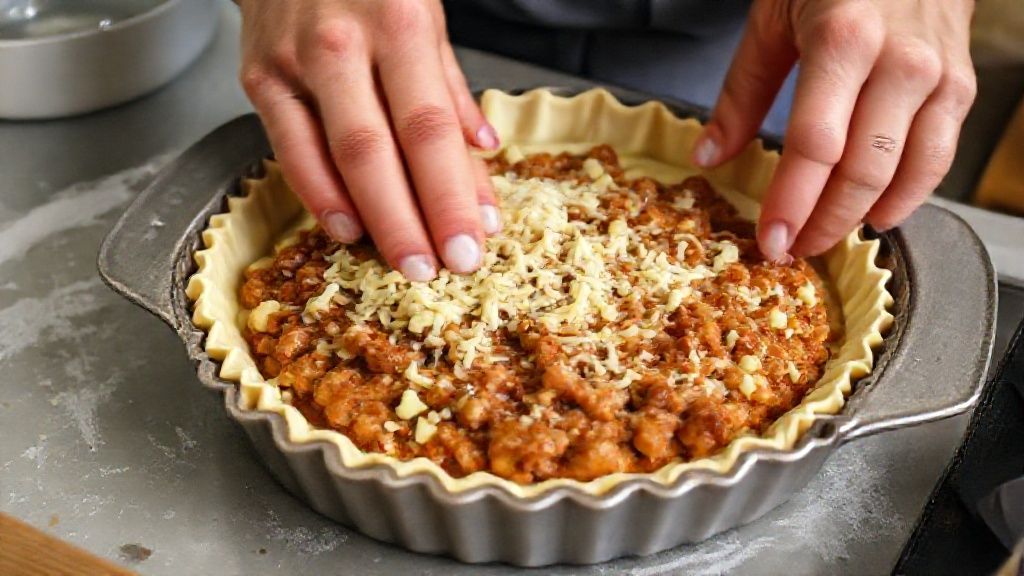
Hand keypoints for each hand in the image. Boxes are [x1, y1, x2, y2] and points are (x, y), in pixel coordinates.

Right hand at [238, 0, 500, 280]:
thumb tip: (483, 156)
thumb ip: (452, 91)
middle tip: (436, 270)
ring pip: (332, 158)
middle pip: (379, 152)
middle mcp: (342, 43)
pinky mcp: (259, 79)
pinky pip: (289, 150)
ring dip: (369, 220)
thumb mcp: (425, 16)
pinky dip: (319, 195)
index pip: (430, 128)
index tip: (470, 244)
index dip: (450, 194)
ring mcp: (294, 62)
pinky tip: (347, 228)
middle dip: (411, 221)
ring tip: (401, 262)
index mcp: (399, 24)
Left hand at [693, 0, 976, 260]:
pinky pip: (938, 156)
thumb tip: (708, 156)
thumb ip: (741, 92)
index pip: (816, 146)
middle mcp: (898, 61)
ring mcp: (937, 75)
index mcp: (843, 39)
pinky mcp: (960, 85)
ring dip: (863, 217)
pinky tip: (877, 213)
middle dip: (824, 222)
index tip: (770, 239)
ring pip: (907, 172)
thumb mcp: (773, 17)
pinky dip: (909, 195)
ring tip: (825, 238)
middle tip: (792, 249)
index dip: (792, 202)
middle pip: (863, 169)